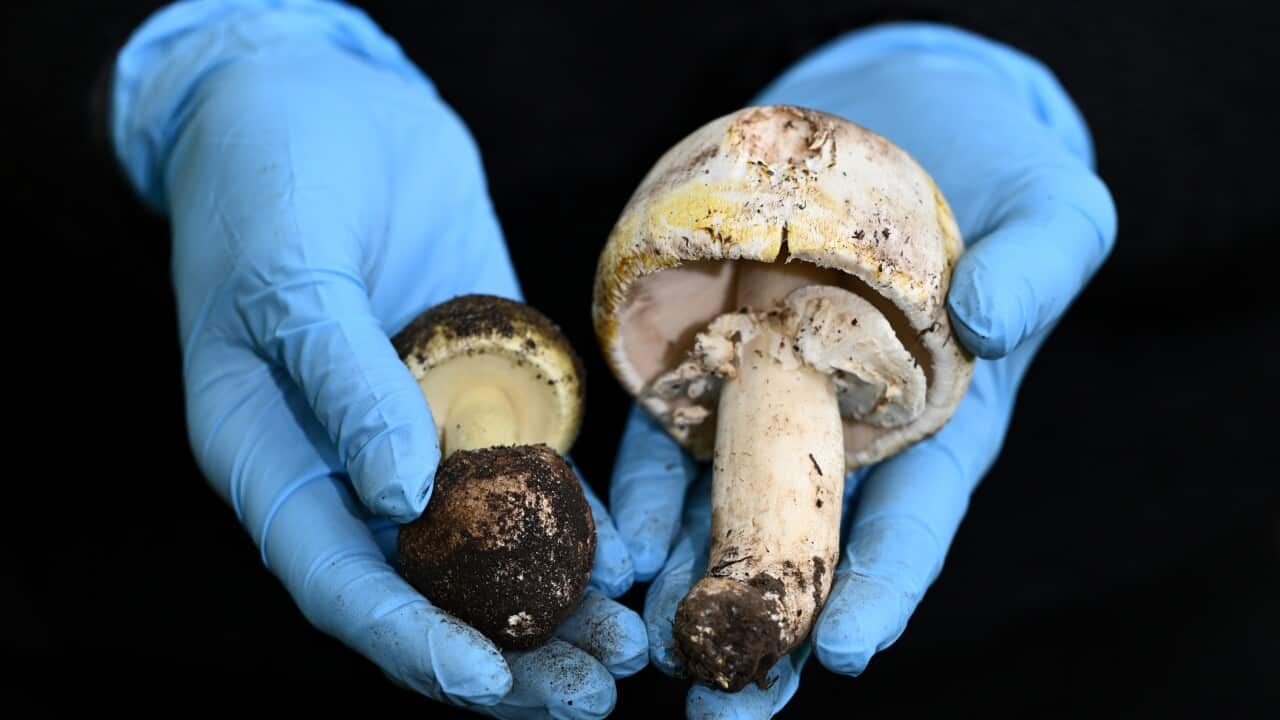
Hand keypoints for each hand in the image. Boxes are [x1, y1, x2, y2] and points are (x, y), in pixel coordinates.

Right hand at [112, 2, 642, 715]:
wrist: (324, 96)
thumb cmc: (270, 175)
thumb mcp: (289, 270)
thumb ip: (340, 381)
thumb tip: (396, 495)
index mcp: (274, 457)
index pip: (337, 580)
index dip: (409, 639)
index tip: (487, 678)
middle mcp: (351, 462)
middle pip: (428, 587)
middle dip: (508, 649)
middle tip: (591, 691)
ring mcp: (425, 428)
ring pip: (493, 544)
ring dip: (558, 601)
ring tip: (627, 647)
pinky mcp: (487, 385)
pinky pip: (536, 467)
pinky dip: (581, 516)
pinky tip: (631, 553)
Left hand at [609, 22, 1116, 716]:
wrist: (895, 115)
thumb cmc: (995, 173)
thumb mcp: (1052, 209)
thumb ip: (1041, 265)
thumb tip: (993, 322)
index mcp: (939, 426)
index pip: (911, 523)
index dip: (880, 586)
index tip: (843, 649)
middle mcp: (846, 433)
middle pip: (803, 544)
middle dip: (763, 624)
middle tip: (723, 708)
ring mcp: (768, 399)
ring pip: (719, 508)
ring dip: (682, 583)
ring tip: (647, 652)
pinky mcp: (704, 357)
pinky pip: (662, 435)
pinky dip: (638, 492)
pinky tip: (610, 545)